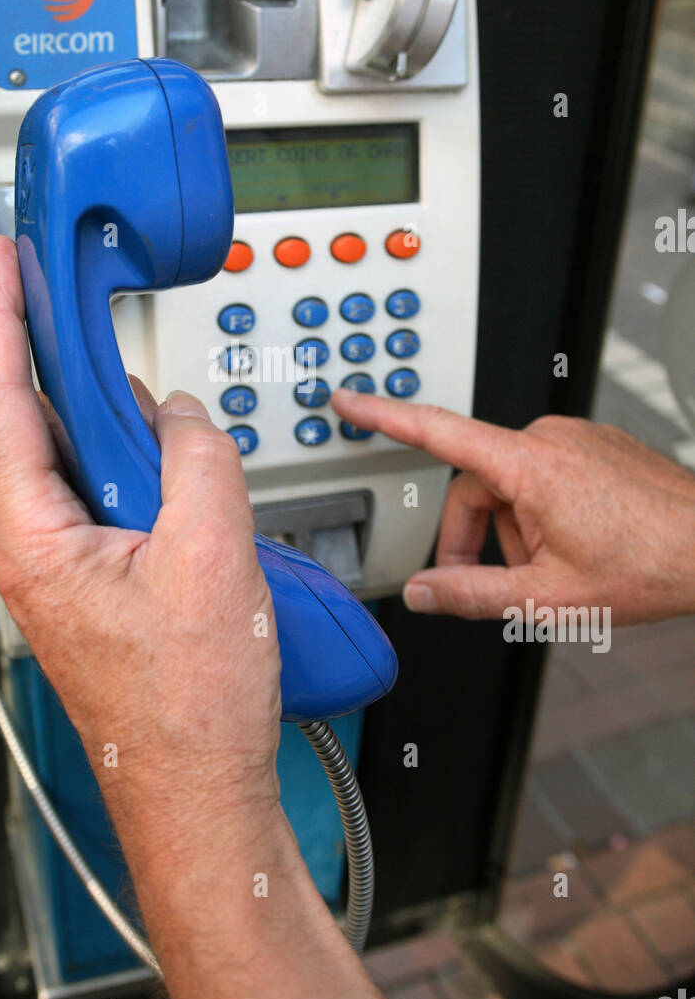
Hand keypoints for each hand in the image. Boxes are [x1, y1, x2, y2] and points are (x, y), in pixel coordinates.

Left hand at [0, 237, 391, 998]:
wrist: (200, 784)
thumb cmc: (187, 705)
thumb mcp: (211, 554)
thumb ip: (195, 456)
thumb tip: (180, 415)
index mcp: (36, 538)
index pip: (0, 401)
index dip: (0, 319)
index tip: (4, 263)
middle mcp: (36, 549)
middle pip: (36, 423)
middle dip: (71, 367)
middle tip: (97, 317)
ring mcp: (65, 565)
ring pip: (79, 460)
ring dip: (119, 427)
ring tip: (164, 426)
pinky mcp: (98, 578)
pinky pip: (109, 498)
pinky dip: (140, 469)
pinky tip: (178, 473)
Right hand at [331, 390, 694, 625]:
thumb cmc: (650, 563)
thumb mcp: (547, 598)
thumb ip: (472, 595)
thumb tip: (424, 594)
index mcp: (528, 465)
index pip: (436, 431)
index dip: (383, 416)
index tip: (348, 400)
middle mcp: (548, 437)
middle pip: (475, 482)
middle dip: (477, 536)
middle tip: (501, 584)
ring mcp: (575, 438)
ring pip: (512, 484)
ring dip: (516, 530)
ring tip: (560, 569)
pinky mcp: (595, 445)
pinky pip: (545, 475)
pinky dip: (544, 514)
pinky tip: (579, 546)